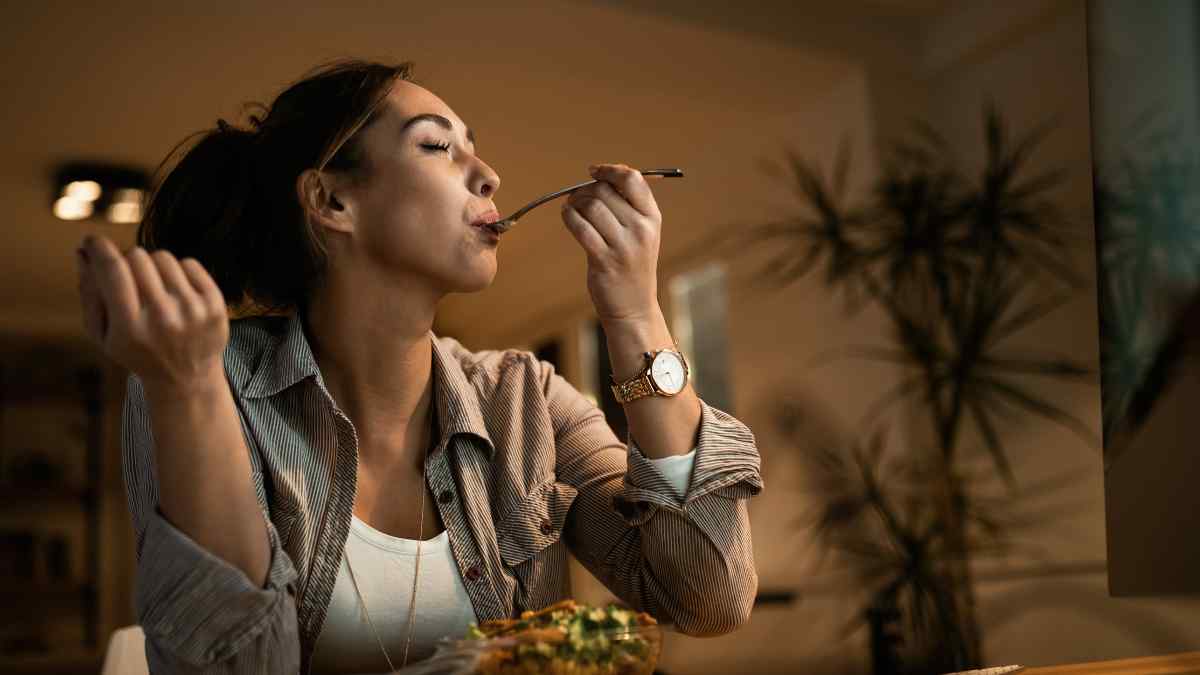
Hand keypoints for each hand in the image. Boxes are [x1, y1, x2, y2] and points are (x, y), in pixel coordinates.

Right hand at [76, 234, 229, 392]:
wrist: (187, 378)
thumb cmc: (137, 352)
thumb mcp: (103, 335)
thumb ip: (89, 294)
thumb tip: (84, 252)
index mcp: (130, 328)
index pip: (113, 270)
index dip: (99, 247)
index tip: (92, 240)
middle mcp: (164, 318)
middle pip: (136, 257)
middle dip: (125, 260)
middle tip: (126, 277)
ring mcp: (193, 310)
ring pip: (163, 257)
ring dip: (152, 266)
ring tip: (153, 289)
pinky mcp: (215, 304)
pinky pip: (189, 263)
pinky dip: (178, 271)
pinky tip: (175, 292)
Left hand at [561, 163, 663, 323]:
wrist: (634, 306)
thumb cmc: (632, 264)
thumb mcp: (641, 232)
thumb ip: (627, 205)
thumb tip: (598, 176)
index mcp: (652, 217)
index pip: (632, 179)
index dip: (610, 170)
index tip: (594, 171)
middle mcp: (641, 229)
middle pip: (605, 191)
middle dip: (585, 189)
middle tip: (576, 197)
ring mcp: (623, 246)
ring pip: (590, 206)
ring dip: (574, 202)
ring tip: (570, 207)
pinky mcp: (604, 260)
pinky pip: (580, 227)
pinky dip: (568, 216)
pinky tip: (567, 216)